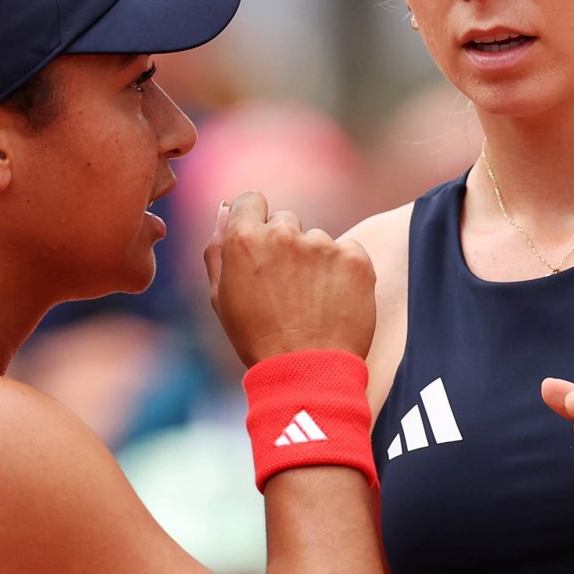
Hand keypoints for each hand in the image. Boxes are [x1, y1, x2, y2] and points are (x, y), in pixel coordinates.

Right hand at [204, 191, 374, 366]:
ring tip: (311, 303)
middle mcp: (284, 234)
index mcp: (245, 239)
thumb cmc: (257, 338)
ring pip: (317, 240)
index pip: (251, 200)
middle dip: (285, 245)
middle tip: (286, 288)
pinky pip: (348, 252)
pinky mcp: (355, 258)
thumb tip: (225, 209)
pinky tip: (333, 302)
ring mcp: (322, 244)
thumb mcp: (221, 297)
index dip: (255, 220)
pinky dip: (343, 272)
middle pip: (285, 221)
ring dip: (314, 262)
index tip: (261, 245)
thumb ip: (218, 248)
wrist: (307, 373)